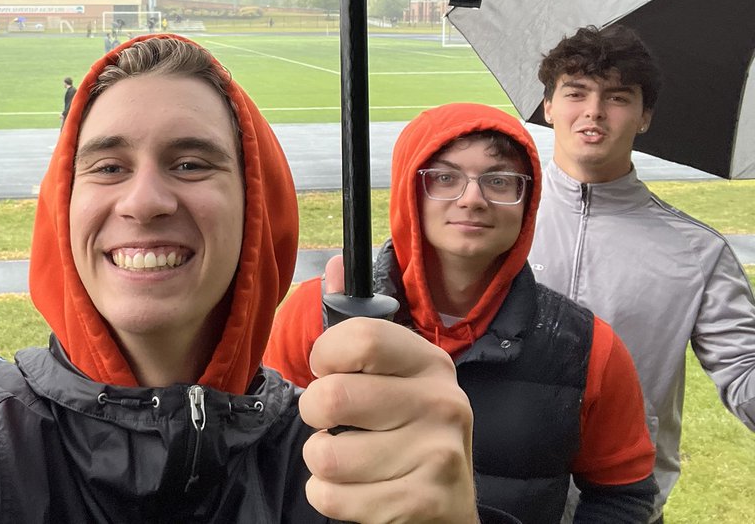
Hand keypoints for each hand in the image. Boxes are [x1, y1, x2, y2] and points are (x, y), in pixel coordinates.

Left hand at [297, 261, 476, 522]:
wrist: (449, 511)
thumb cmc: (408, 434)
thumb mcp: (394, 376)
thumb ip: (359, 326)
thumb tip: (334, 263)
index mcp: (430, 362)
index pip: (361, 338)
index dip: (324, 357)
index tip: (326, 371)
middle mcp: (443, 402)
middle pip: (334, 397)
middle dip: (313, 414)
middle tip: (330, 423)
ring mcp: (439, 454)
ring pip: (326, 454)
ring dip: (321, 461)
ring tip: (348, 459)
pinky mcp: (426, 503)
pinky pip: (332, 497)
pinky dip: (329, 498)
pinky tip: (359, 491)